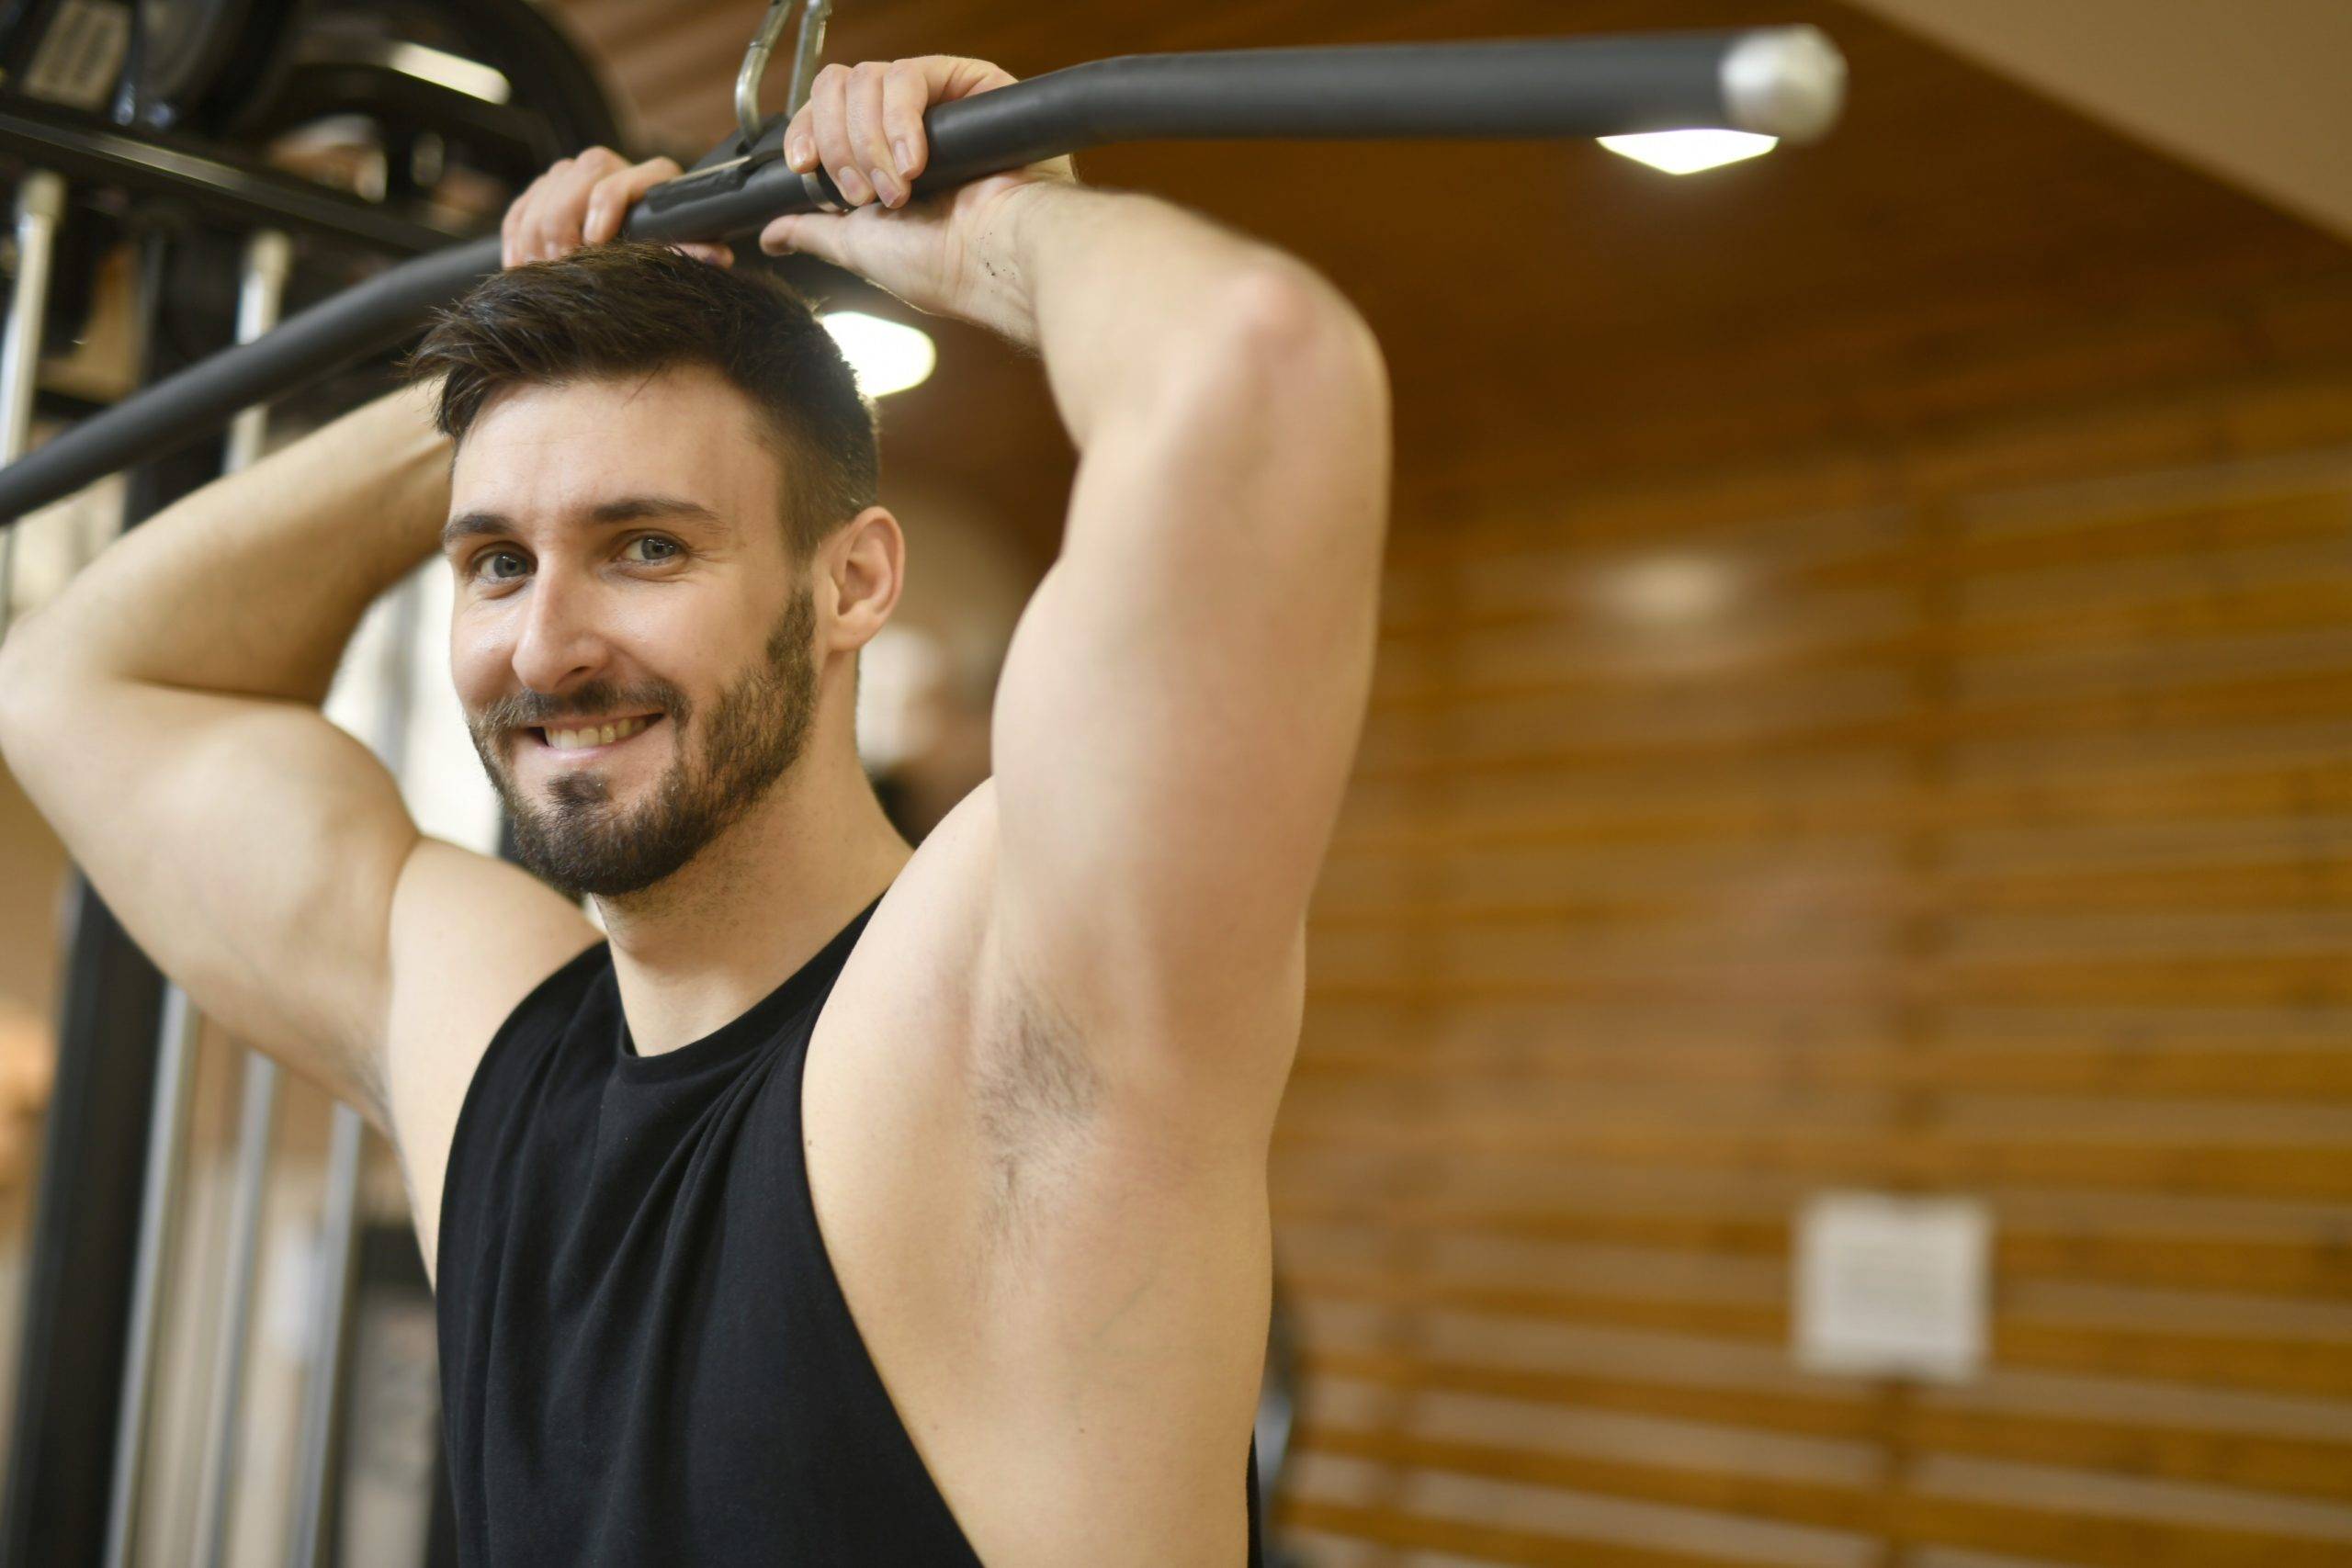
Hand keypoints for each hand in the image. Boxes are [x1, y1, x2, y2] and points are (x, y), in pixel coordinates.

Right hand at [500, 147, 733, 269]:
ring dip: (538, 239)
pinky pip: (518, 212)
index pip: (617, 179)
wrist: (630, 252)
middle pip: (573, 181)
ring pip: (541, 197)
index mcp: (647, 176)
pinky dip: (517, 242)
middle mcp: (607, 166)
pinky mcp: (540, 191)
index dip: (603, 206)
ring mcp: (570, 175)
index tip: (595, 242)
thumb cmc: (662, 253)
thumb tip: (719, 257)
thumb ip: (693, 250)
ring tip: (546, 274)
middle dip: (564, 227)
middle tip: (564, 266)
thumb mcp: (678, 251)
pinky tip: (523, 267)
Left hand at [757, 56, 1076, 327]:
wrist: (994, 263)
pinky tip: (917, 161)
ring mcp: (937, 103)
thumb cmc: (943, 264)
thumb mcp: (856, 247)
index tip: (804, 167)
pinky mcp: (969, 84)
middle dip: (839, 144)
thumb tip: (769, 235)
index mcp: (879, 158)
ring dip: (870, 141)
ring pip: (867, 78)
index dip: (806, 133)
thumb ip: (811, 229)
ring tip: (900, 187)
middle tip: (863, 193)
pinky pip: (910, 74)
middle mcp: (904, 126)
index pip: (823, 112)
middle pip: (837, 86)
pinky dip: (900, 119)